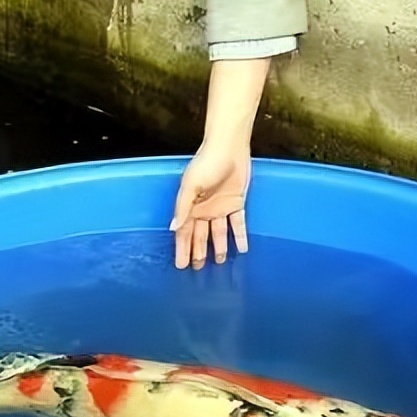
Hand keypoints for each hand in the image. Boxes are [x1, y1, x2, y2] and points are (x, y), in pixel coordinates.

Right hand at [170, 139, 250, 269]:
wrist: (229, 147)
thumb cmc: (206, 162)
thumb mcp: (191, 185)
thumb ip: (183, 207)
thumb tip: (174, 228)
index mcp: (190, 205)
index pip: (184, 232)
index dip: (182, 248)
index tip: (181, 265)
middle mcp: (204, 208)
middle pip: (200, 235)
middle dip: (198, 252)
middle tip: (198, 270)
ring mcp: (221, 206)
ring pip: (218, 232)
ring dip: (219, 247)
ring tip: (220, 263)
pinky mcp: (237, 202)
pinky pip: (238, 223)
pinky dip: (239, 236)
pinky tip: (242, 249)